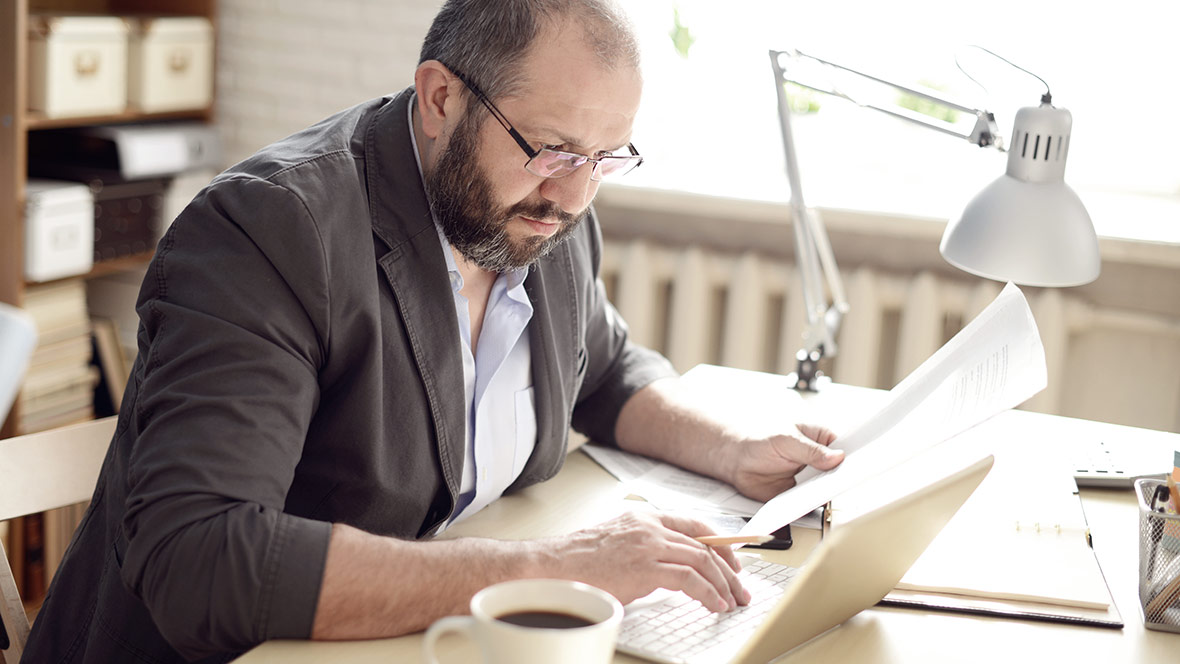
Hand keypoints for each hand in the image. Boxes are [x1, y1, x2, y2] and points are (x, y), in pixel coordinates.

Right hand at [536, 511, 750, 611]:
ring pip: (702, 560)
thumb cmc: (579, 560)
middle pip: (704, 544)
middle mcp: (650, 526)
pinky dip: (707, 592)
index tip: (733, 561)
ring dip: (723, 583)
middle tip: (740, 587)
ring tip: (731, 600)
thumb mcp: (619, 542)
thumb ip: (646, 547)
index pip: (695, 524)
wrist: (554, 566)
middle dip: (728, 569)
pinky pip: (690, 578)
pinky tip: (714, 603)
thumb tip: (670, 568)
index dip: (720, 542)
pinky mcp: (646, 567)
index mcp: (645, 517)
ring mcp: (649, 545)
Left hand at [726, 423, 843, 501]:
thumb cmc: (759, 440)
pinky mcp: (799, 495)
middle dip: (844, 477)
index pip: (845, 447)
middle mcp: (818, 460)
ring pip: (828, 489)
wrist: (735, 459)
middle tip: (848, 481)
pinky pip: (810, 503)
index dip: (854, 455)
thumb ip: (811, 450)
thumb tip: (837, 457)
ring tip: (832, 493)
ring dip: (829, 493)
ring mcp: (810, 479)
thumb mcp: (786, 440)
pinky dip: (813, 506)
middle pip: (840, 471)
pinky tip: (813, 505)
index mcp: (820, 439)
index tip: (861, 462)